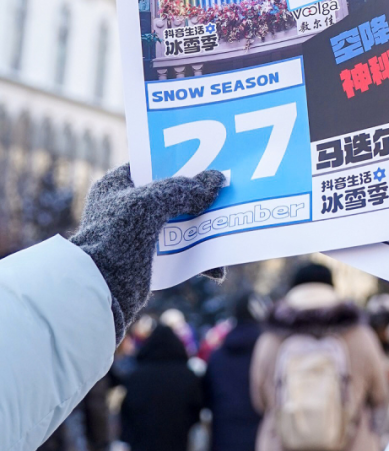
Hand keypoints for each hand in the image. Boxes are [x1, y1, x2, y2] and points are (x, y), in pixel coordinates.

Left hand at [71, 164, 224, 339]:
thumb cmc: (117, 235)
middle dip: (196, 196)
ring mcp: (135, 236)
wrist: (101, 290)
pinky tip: (216, 267)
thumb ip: (185, 189)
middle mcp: (123, 208)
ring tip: (226, 227)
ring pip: (177, 225)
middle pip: (169, 195)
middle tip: (224, 191)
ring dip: (201, 228)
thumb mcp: (153, 201)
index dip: (176, 162)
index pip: (149, 165)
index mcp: (114, 185)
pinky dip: (197, 259)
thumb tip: (218, 179)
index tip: (206, 161)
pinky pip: (178, 253)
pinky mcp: (146, 262)